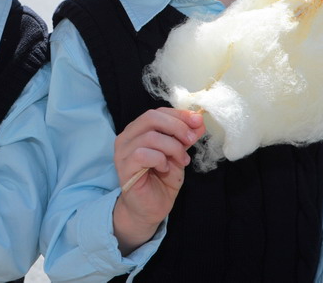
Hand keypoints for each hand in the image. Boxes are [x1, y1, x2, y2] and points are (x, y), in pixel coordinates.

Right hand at [112, 107, 204, 253]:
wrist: (150, 209)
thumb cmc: (161, 181)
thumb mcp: (178, 155)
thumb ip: (185, 138)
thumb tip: (199, 122)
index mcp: (138, 130)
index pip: (157, 112)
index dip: (179, 114)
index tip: (198, 121)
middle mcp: (126, 137)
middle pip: (151, 117)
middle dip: (177, 127)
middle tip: (192, 140)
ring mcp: (122, 152)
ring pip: (150, 136)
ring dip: (172, 147)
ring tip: (182, 160)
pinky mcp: (124, 167)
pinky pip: (143, 154)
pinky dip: (160, 159)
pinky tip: (164, 168)